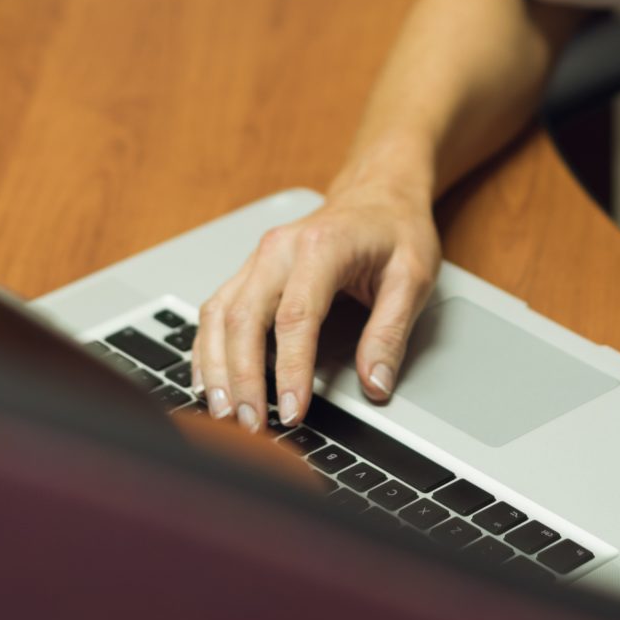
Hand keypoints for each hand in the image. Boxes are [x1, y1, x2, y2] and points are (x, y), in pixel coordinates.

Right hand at [191, 178, 439, 433]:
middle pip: (243, 319)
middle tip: (250, 426)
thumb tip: (375, 384)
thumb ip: (391, 332)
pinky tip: (208, 382)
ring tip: (224, 413)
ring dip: (216, 368)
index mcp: (321, 247)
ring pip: (218, 316)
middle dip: (242, 378)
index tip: (292, 412)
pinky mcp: (249, 271)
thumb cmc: (395, 230)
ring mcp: (258, 259)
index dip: (290, 370)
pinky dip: (206, 350)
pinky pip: (216, 311)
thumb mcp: (412, 277)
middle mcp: (279, 249)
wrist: (377, 193)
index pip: (296, 317)